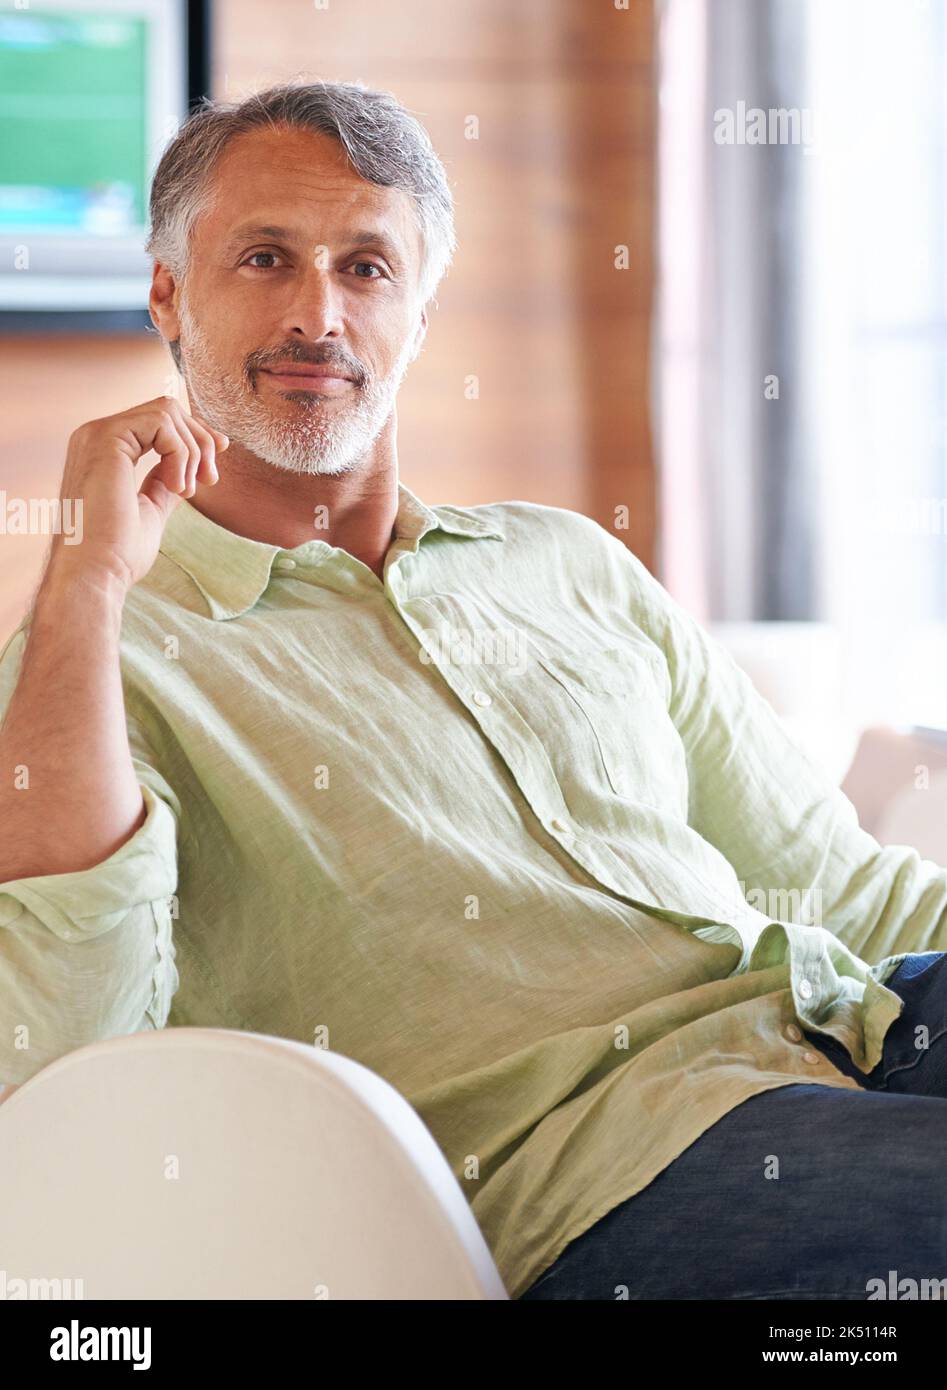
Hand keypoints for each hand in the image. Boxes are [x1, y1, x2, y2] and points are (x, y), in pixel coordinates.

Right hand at [45, 395, 228, 591]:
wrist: (94, 574)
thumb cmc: (117, 554)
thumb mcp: (151, 510)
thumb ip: (163, 485)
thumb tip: (186, 471)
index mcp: (104, 451)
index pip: (157, 422)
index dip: (194, 436)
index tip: (215, 463)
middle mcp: (96, 435)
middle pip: (166, 410)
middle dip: (199, 442)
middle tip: (209, 480)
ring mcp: (97, 433)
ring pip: (167, 413)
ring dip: (191, 452)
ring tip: (184, 490)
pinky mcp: (105, 438)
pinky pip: (162, 424)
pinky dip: (181, 454)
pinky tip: (175, 487)